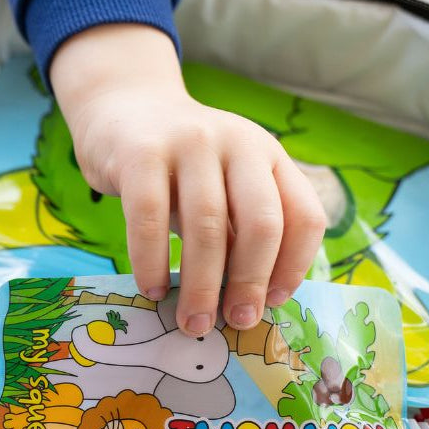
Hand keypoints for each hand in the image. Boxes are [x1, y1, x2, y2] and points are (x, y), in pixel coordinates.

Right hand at [50, 24, 326, 335]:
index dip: (294, 267)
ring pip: (208, 225)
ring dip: (202, 285)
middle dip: (250, 283)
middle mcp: (239, 142)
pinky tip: (152, 288)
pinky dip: (152, 261)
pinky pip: (149, 218)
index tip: (273, 303)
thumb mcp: (224, 185)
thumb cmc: (180, 164)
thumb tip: (247, 300)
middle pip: (262, 224)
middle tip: (235, 321)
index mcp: (269, 155)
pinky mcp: (141, 152)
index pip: (303, 216)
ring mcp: (190, 143)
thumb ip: (239, 228)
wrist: (125, 106)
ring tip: (193, 322)